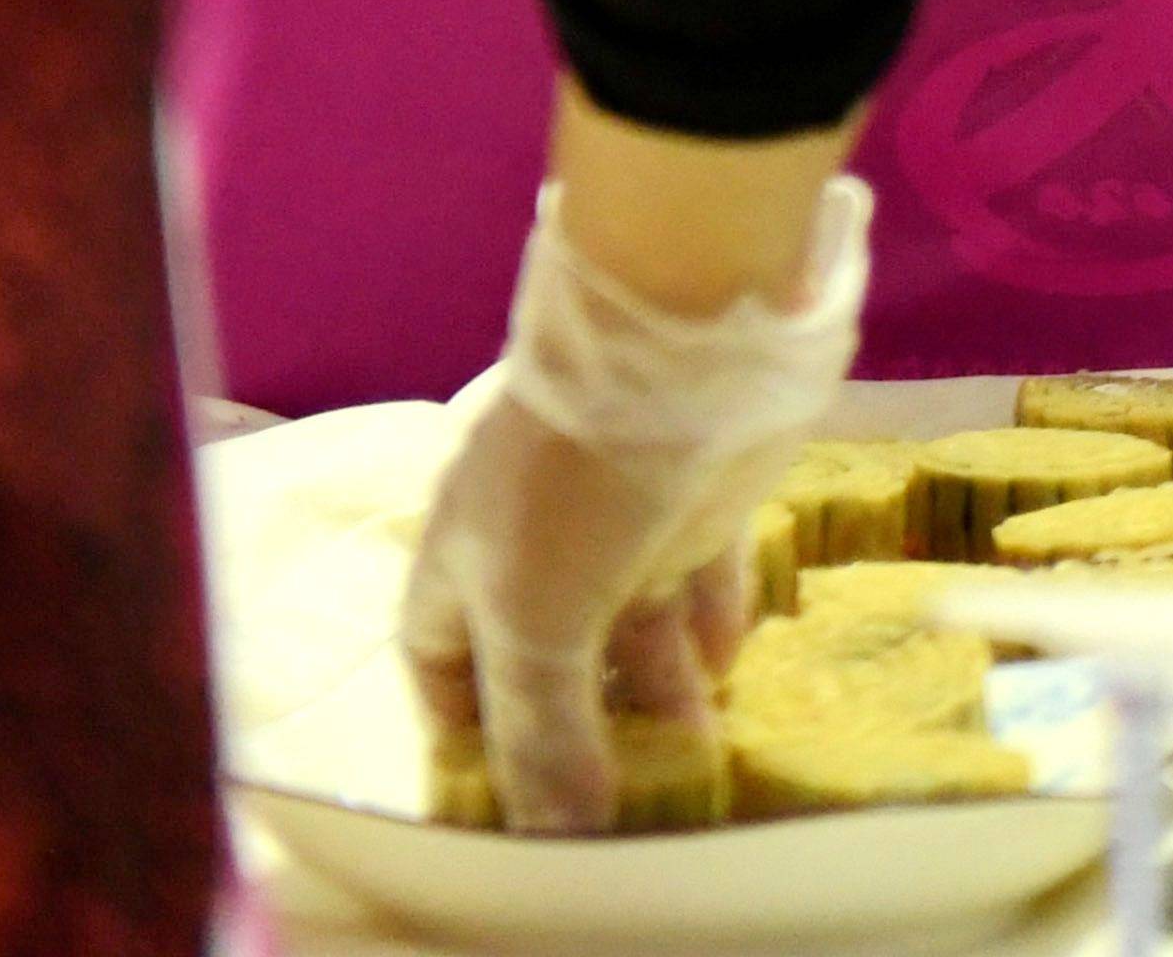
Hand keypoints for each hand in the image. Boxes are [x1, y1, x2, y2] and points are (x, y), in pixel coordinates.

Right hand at [399, 135, 865, 831]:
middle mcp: (536, 540)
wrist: (688, 338)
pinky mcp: (701, 487)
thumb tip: (552, 835)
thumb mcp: (538, 618)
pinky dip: (710, 621)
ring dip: (657, 689)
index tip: (508, 803)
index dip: (469, 734)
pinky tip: (728, 667)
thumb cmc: (578, 480)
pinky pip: (699, 572)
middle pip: (549, 656)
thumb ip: (544, 728)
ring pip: (631, 620)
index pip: (444, 667)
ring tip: (693, 757)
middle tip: (624, 801)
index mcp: (464, 561)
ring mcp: (621, 511)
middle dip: (582, 727)